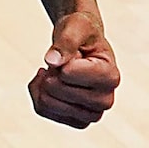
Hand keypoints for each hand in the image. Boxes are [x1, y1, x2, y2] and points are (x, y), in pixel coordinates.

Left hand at [29, 10, 116, 128]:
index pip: (66, 74)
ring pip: (48, 105)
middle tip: (62, 63)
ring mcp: (92, 113)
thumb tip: (52, 61)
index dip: (60, 60)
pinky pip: (43, 111)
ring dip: (41, 85)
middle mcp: (106, 99)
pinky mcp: (77, 120)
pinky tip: (46, 83)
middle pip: (55, 91)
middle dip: (50, 73)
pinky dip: (37, 95)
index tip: (73, 54)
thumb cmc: (81, 32)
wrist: (81, 43)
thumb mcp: (75, 27)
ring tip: (54, 72)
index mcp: (111, 76)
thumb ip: (66, 41)